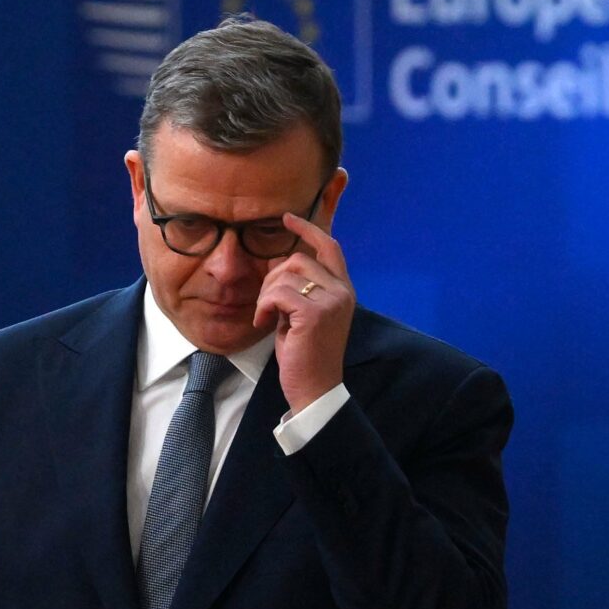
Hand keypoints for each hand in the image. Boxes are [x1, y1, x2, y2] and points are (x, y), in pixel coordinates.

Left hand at [252, 213, 354, 412]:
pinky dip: (264, 306)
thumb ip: (301, 289)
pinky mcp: (314, 313)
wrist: (315, 389)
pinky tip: (264, 324)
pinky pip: (278, 293)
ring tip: (267, 317)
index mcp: (344, 290)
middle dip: (273, 277)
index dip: (308, 230)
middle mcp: (343, 291)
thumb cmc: (306, 355)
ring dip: (266, 294)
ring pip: (285, 273)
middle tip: (267, 304)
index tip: (287, 219)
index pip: (330, 247)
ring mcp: (331, 301)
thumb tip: (280, 264)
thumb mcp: (305, 315)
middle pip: (298, 258)